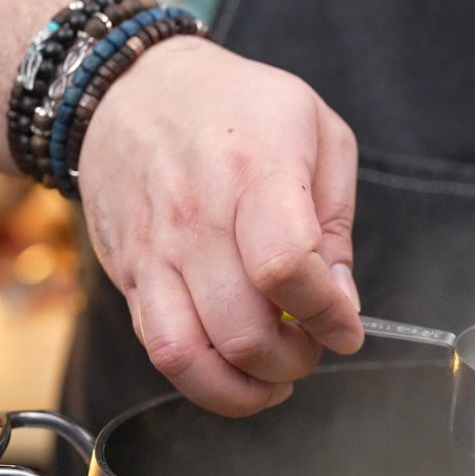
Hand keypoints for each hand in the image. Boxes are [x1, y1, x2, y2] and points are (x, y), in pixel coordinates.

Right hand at [78, 36, 363, 414]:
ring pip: (190, 356)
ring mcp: (154, 251)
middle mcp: (195, 217)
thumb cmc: (236, 105)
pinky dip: (202, 379)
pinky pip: (159, 349)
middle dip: (293, 360)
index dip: (327, 316)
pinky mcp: (128, 274)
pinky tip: (234, 369)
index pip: (287, 270)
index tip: (346, 329)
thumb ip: (335, 220)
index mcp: (252, 171)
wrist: (130, 87)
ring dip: (244, 388)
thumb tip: (341, 300)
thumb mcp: (316, 131)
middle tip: (312, 346)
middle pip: (243, 329)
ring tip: (274, 377)